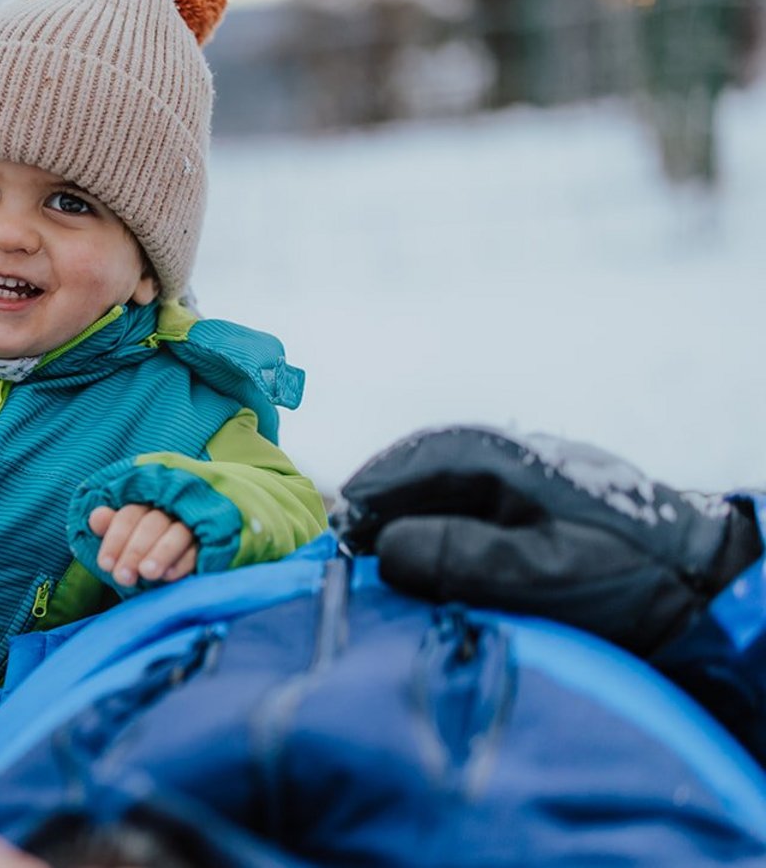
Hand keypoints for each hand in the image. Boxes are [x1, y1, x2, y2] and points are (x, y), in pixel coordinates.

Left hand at [88, 504, 197, 587]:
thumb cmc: (141, 551)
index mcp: (144, 505)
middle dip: (135, 550)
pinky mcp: (209, 542)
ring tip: (147, 574)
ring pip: (178, 533)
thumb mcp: (123, 539)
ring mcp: (191, 525)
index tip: (105, 565)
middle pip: (152, 524)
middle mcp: (168, 510)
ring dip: (161, 553)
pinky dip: (184, 562)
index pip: (128, 514)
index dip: (115, 538)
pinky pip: (199, 549)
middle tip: (123, 577)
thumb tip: (96, 517)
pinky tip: (169, 576)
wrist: (174, 566)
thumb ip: (110, 528)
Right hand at [336, 425, 761, 653]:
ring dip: (404, 518)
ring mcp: (524, 482)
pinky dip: (433, 529)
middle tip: (345, 551)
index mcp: (508, 458)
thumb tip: (386, 546)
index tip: (335, 532)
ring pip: (441, 489)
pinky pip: (465, 508)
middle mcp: (511, 459)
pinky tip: (424, 563)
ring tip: (374, 560)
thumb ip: (464, 559)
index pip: (416, 459)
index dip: (369, 494)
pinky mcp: (536, 510)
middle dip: (379, 506)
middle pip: (422, 470)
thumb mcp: (546, 575)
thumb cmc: (632, 581)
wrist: (709, 586)